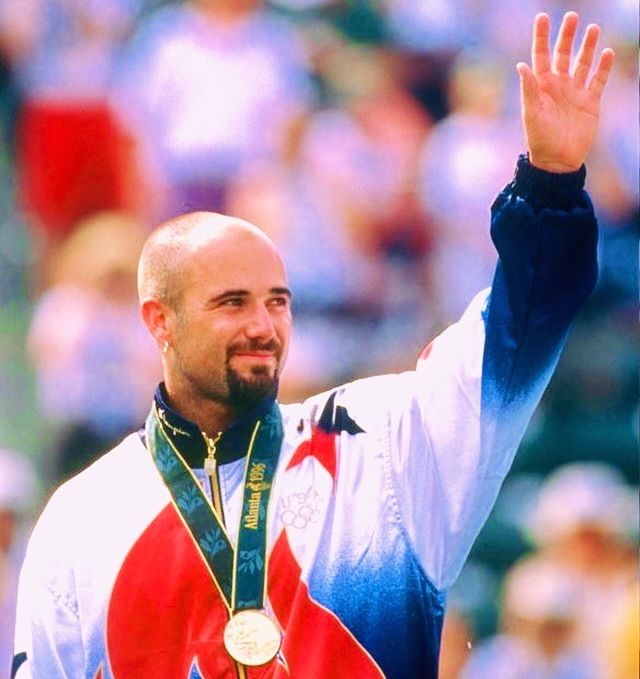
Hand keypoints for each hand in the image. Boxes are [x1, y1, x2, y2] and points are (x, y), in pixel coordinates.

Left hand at [517, 11, 614, 172]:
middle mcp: (558, 86)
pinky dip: (603, 67)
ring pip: (583, 63)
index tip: (542, 17)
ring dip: (587, 46)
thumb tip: (521, 65)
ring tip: (593, 28)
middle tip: (572, 15)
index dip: (541, 37)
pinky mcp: (590, 102)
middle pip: (563, 54)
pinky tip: (606, 52)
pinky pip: (598, 80)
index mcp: (541, 87)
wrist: (557, 162)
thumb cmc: (540, 140)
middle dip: (567, 35)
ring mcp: (575, 93)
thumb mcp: (532, 114)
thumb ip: (529, 89)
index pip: (540, 56)